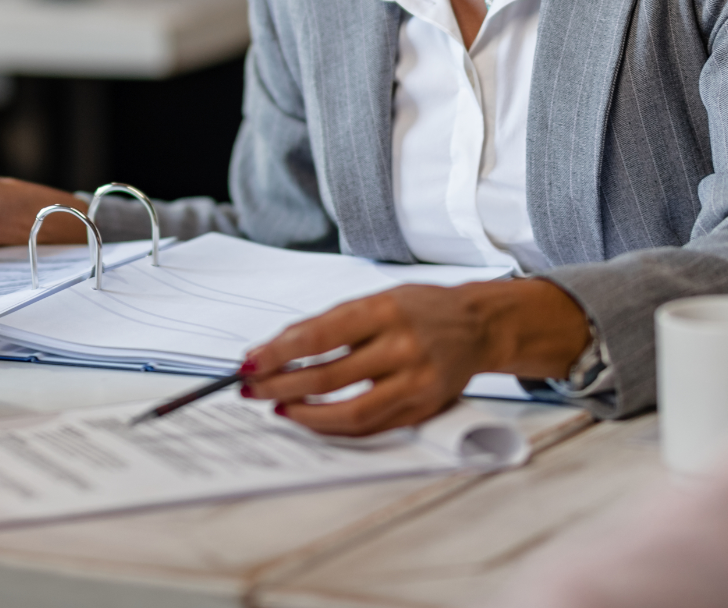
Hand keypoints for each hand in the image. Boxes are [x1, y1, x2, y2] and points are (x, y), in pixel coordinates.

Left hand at [241, 278, 591, 435]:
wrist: (476, 326)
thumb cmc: (419, 309)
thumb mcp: (375, 299)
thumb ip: (329, 324)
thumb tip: (276, 349)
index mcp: (386, 310)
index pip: (320, 336)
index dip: (279, 353)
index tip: (250, 362)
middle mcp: (403, 347)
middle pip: (328, 378)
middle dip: (281, 386)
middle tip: (253, 388)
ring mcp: (415, 383)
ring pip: (349, 413)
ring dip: (305, 414)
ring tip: (279, 406)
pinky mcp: (422, 410)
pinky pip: (369, 428)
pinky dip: (333, 426)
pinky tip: (311, 418)